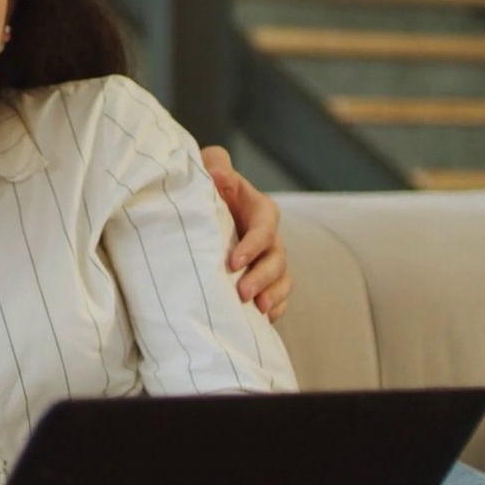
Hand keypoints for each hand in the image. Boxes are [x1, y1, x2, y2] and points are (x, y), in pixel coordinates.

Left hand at [201, 145, 290, 322]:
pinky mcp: (265, 279)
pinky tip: (262, 319)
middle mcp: (269, 237)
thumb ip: (216, 165)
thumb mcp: (210, 168)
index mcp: (259, 210)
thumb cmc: (208, 188)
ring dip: (273, 295)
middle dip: (262, 277)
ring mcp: (269, 260)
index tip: (232, 263)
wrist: (202, 211)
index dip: (253, 246)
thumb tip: (218, 174)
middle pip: (277, 258)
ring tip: (258, 309)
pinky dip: (275, 308)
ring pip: (282, 279)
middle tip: (243, 293)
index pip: (265, 227)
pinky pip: (279, 296)